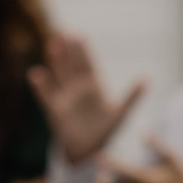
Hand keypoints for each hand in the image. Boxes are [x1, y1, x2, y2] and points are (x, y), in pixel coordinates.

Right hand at [28, 32, 145, 164]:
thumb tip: (147, 78)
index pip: (87, 64)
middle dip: (68, 49)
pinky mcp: (55, 109)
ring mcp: (65, 97)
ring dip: (56, 60)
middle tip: (64, 31)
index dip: (83, 50)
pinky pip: (46, 94)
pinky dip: (41, 85)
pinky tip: (35, 73)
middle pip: (72, 64)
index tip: (80, 35)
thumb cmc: (105, 131)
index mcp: (93, 86)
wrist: (88, 151)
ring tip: (53, 44)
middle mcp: (78, 88)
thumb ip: (132, 97)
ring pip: (59, 74)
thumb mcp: (120, 113)